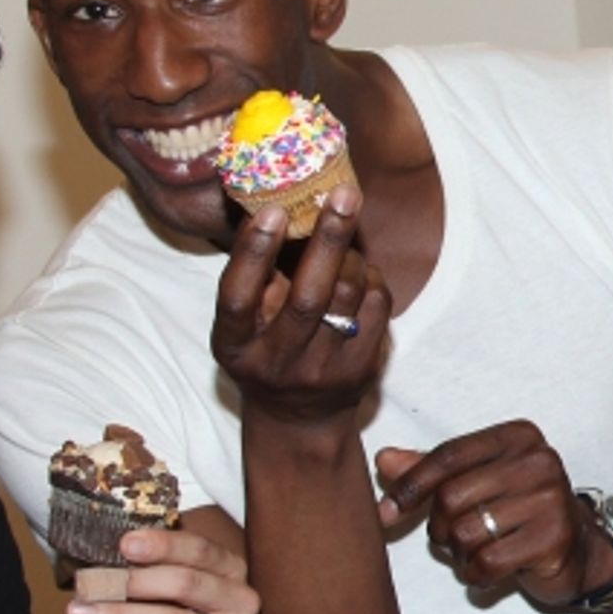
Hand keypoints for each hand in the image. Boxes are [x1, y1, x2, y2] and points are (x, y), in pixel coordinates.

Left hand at [64, 528, 258, 613]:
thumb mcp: (154, 597)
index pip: (200, 550)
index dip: (162, 545)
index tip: (124, 544)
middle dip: (133, 581)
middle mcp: (242, 603)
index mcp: (231, 572)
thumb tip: (100, 556)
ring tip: (82, 612)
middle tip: (92, 583)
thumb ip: (140, 573)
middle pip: (187, 584)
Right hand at [211, 188, 390, 424]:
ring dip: (353, 256)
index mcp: (235, 346)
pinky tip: (359, 274)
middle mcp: (275, 364)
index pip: (238, 296)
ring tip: (345, 236)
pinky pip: (377, 308)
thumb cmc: (263, 348)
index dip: (254, 252)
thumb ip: (251, 272)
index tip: (274, 210)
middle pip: (307, 297)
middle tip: (343, 194)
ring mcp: (321, 373)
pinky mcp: (361, 372)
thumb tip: (263, 198)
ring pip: (348, 297)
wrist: (298, 418)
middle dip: (328, 240)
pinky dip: (372, 279)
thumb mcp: (241, 321)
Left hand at [375, 419, 598, 606]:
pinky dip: (477, 574)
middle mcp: (538, 460)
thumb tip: (383, 459)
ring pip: (466, 532)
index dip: (410, 486)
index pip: (447, 456)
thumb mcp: (474, 482)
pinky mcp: (556, 539)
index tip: (386, 513)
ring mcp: (552, 499)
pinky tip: (489, 571)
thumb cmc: (514, 511)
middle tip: (453, 539)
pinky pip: (488, 561)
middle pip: (452, 497)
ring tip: (476, 553)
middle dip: (439, 528)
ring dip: (459, 553)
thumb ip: (428, 470)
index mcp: (515, 437)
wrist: (577, 550)